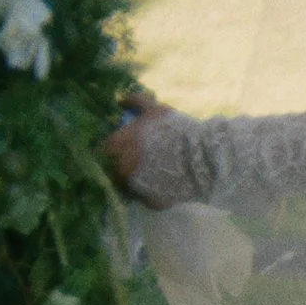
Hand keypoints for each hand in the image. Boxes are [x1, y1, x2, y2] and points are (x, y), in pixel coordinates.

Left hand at [102, 92, 179, 208]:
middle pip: (112, 171)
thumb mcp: (155, 109)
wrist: (204, 158)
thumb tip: (119, 102)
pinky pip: (146, 199)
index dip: (111, 149)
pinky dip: (151, 193)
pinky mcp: (152, 202)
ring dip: (135, 181)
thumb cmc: (177, 130)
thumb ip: (134, 102)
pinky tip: (162, 186)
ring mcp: (136, 188)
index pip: (101, 150)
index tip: (121, 147)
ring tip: (151, 175)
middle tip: (137, 162)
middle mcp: (120, 170)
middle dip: (121, 166)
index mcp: (116, 146)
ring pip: (128, 186)